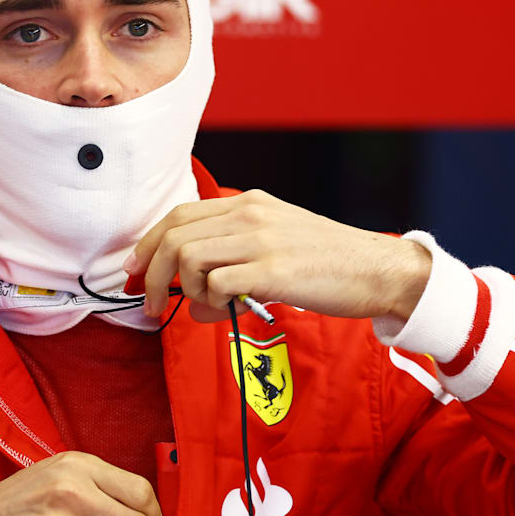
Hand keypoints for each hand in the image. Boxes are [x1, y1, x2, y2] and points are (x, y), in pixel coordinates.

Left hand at [126, 189, 431, 323]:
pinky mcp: (274, 271)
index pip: (180, 215)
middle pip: (175, 235)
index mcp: (249, 204)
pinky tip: (222, 312)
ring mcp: (262, 241)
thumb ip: (233, 265)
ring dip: (180, 289)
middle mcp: (250, 215)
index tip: (137, 270)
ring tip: (195, 308)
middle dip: (151, 271)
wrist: (377, 269)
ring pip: (188, 256)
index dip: (149, 244)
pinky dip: (209, 302)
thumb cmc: (329, 263)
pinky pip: (218, 283)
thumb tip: (195, 300)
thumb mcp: (277, 245)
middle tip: (149, 301)